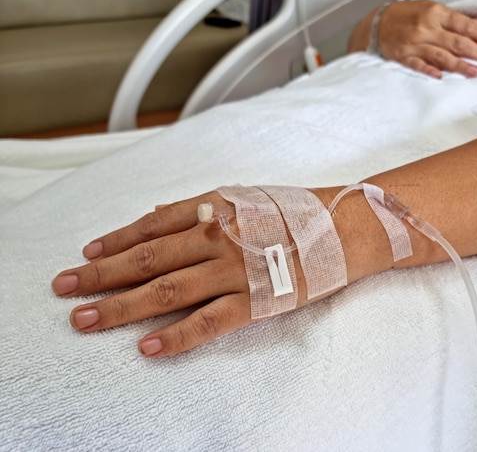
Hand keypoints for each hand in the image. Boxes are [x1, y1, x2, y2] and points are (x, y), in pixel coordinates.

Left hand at [51, 187, 391, 356]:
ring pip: (166, 290)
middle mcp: (216, 237)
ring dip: (121, 306)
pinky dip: (175, 335)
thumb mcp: (244, 197)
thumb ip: (201, 207)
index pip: (152, 226)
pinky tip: (146, 347)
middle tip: (64, 289)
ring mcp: (233, 270)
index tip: (86, 255)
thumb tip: (156, 215)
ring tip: (85, 319)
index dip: (115, 241)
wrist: (343, 227)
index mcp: (213, 208)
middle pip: (147, 259)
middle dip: (100, 276)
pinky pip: (207, 322)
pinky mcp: (254, 300)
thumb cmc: (294, 211)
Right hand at [350, 0, 476, 77]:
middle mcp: (427, 28)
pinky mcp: (402, 56)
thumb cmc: (408, 16)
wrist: (377, 23)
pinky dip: (428, 70)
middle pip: (457, 42)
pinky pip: (417, 64)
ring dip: (460, 64)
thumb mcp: (433, 10)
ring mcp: (414, 43)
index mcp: (437, 13)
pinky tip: (441, 77)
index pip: (466, 25)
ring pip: (440, 55)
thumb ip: (457, 19)